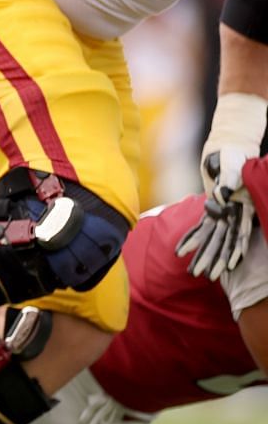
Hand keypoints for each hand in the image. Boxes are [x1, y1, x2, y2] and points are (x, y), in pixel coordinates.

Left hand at [177, 93, 267, 278]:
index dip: (235, 248)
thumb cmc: (235, 154)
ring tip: (194, 273)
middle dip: (216, 258)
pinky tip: (181, 252)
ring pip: (212, 238)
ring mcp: (223, 212)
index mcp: (244, 206)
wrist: (227, 147)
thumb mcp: (233, 164)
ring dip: (203, 254)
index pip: (240, 231)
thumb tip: (220, 196)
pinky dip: (191, 238)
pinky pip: (200, 226)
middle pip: (224, 240)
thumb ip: (229, 179)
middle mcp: (234, 213)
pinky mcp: (211, 208)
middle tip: (207, 276)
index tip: (231, 265)